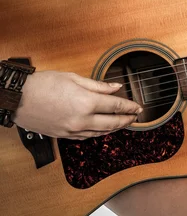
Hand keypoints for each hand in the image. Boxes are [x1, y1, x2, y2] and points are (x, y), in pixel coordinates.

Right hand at [11, 71, 142, 139]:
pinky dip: (98, 134)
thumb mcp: (73, 78)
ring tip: (122, 123)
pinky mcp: (63, 136)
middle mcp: (81, 120)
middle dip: (126, 120)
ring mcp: (72, 130)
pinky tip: (102, 130)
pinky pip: (86, 137)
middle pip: (111, 123)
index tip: (138, 107)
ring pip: (100, 133)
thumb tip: (115, 87)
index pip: (116, 106)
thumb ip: (97, 85)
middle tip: (135, 117)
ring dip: (114, 129)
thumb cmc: (43, 84)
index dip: (130, 107)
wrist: (19, 98)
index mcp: (86, 102)